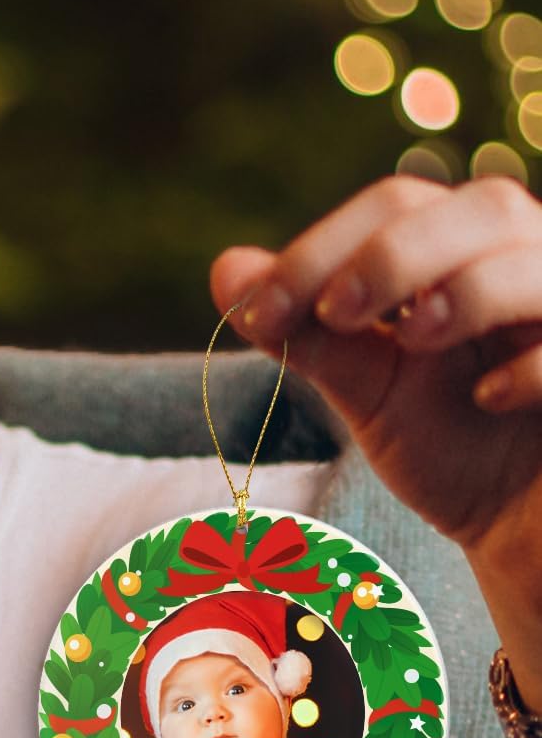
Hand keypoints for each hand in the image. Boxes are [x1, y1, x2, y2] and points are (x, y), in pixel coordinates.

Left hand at [210, 174, 541, 708]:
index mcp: (465, 254)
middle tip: (332, 312)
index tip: (257, 312)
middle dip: (394, 256)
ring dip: (462, 289)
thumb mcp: (370, 393)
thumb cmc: (453, 448)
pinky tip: (487, 397)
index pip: (398, 207)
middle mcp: (531, 260)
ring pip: (535, 253)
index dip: (322, 248)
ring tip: (410, 338)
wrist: (526, 529)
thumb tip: (226, 269)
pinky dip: (535, 360)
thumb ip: (309, 334)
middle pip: (480, 208)